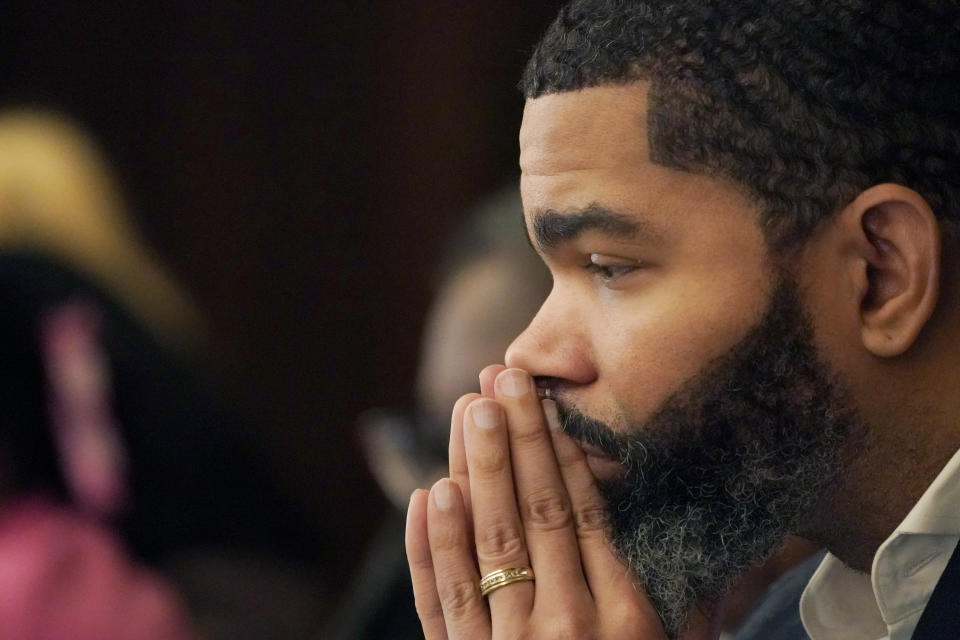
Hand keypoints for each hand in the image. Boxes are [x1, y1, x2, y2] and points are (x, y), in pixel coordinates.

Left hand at [406, 366, 716, 638]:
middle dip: (515, 439)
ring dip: (472, 470)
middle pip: (537, 512)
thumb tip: (724, 547)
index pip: (587, 513)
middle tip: (501, 377)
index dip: (561, 451)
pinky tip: (427, 495)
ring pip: (487, 542)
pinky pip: (442, 602)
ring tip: (464, 409)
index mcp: (628, 620)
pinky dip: (429, 549)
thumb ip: (696, 608)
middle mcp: (568, 628)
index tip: (544, 399)